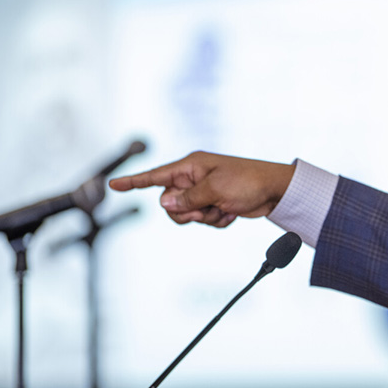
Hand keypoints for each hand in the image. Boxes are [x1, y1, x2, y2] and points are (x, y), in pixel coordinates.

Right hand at [109, 151, 293, 227]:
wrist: (275, 191)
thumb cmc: (248, 182)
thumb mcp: (216, 189)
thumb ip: (187, 198)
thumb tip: (163, 203)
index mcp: (190, 166)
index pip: (154, 176)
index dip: (133, 182)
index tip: (112, 185)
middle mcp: (193, 178)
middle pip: (169, 203)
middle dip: (187, 212)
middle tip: (207, 208)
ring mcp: (204, 192)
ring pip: (186, 214)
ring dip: (205, 217)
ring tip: (224, 208)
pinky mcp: (214, 204)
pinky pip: (204, 220)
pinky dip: (217, 220)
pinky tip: (232, 212)